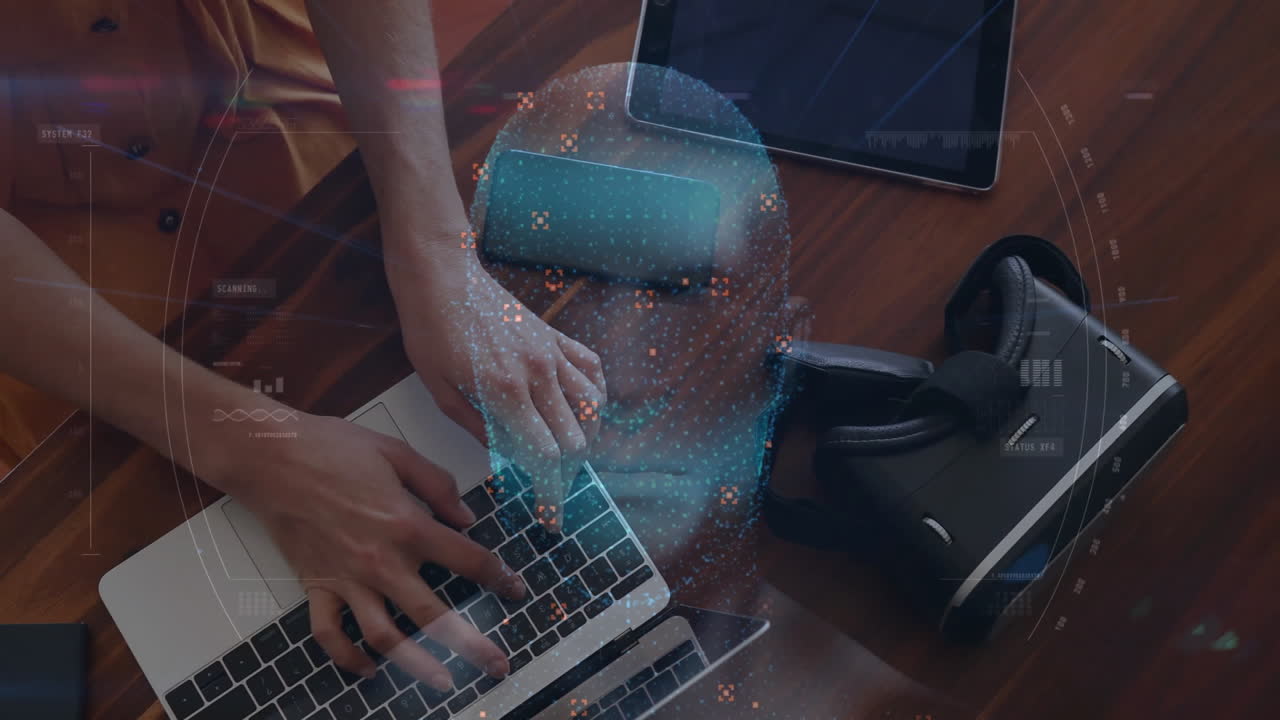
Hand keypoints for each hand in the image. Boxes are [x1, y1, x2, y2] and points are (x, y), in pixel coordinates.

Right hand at [217, 412, 525, 688]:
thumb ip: (437, 485)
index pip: (468, 560)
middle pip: (435, 615)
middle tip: (497, 665)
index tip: (518, 590)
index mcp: (408, 524)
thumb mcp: (397, 452)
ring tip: (443, 682)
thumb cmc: (333, 447)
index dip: (500, 577)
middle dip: (472, 645)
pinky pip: (329, 634)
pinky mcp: (315, 586)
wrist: (270, 457)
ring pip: (386, 637)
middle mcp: (381, 561)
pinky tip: (369, 670)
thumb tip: (466, 517)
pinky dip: (347, 658)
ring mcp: (346, 579)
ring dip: (416, 665)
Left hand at [386, 244, 606, 530]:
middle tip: (555, 485)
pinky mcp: (556, 336)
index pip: (547, 453)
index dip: (551, 487)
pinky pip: (592, 370)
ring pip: (592, 407)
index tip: (549, 510)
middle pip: (576, 437)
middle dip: (570, 469)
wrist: (441, 275)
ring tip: (567, 452)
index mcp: (504, 392)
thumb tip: (505, 457)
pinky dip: (595, 395)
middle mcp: (538, 373)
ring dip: (585, 436)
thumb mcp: (440, 388)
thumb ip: (477, 427)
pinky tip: (582, 407)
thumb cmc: (431, 329)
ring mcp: (552, 352)